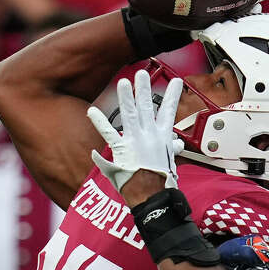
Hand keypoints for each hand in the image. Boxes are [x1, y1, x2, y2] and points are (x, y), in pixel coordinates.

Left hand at [86, 69, 183, 194]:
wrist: (153, 195)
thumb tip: (176, 144)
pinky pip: (109, 133)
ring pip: (130, 114)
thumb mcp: (171, 162)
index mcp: (162, 137)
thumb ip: (171, 149)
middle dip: (144, 89)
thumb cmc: (161, 181)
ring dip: (126, 96)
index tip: (176, 81)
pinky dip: (100, 122)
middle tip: (142, 74)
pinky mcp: (122, 149)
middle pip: (147, 107)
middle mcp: (150, 135)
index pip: (169, 112)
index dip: (173, 96)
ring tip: (123, 81)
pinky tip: (92, 111)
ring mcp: (136, 141)